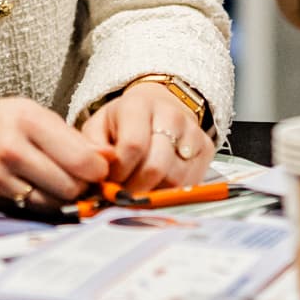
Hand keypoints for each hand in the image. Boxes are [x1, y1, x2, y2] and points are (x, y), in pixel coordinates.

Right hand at [0, 94, 109, 207]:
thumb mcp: (33, 114)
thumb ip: (70, 138)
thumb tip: (109, 159)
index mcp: (28, 121)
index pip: (81, 159)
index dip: (98, 171)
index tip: (99, 171)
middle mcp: (11, 148)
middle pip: (69, 187)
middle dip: (79, 187)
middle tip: (77, 180)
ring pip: (49, 204)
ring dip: (57, 198)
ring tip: (52, 182)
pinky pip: (23, 208)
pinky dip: (30, 201)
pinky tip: (23, 184)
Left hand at [81, 82, 213, 191]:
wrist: (158, 107)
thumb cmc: (124, 122)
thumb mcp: (98, 127)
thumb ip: (93, 147)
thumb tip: (101, 167)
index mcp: (138, 105)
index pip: (133, 145)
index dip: (120, 171)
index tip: (111, 180)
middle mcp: (170, 114)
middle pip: (156, 166)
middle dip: (136, 188)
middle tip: (124, 194)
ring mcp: (192, 131)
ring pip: (176, 178)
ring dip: (154, 192)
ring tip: (140, 189)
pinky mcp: (207, 147)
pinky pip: (192, 181)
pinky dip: (174, 191)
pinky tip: (159, 185)